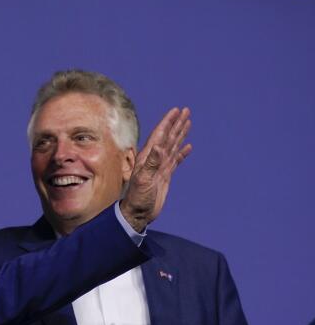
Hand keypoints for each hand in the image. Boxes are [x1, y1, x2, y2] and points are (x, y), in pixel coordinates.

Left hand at [120, 107, 191, 231]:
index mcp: (147, 158)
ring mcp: (160, 167)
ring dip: (180, 134)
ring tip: (188, 122)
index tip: (176, 111)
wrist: (138, 213)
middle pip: (168, 137)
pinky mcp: (165, 175)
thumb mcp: (144, 180)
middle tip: (186, 110)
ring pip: (173, 146)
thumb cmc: (138, 198)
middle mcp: (154, 159)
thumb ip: (151, 163)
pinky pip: (176, 160)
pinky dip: (182, 152)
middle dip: (177, 124)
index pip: (160, 136)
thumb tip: (158, 146)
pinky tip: (188, 147)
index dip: (168, 122)